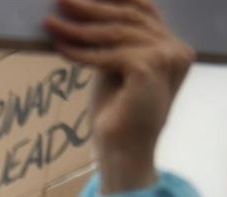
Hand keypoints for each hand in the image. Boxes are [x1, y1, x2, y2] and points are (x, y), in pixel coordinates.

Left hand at [44, 0, 193, 193]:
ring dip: (78, 28)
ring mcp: (167, 57)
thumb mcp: (115, 68)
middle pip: (127, 17)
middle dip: (90, 7)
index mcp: (174, 47)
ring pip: (115, 33)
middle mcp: (177, 49)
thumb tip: (83, 10)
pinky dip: (81, 52)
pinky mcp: (150, 67)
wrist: (123, 152)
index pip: (143, 10)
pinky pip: (108, 54)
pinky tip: (60, 49)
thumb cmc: (116, 114)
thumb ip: (112, 42)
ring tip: (49, 24)